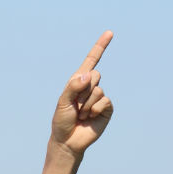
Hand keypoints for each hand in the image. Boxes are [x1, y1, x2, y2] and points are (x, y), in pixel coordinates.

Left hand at [51, 30, 113, 156]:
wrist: (68, 140)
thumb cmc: (62, 120)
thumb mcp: (63, 102)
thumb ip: (73, 86)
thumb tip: (89, 74)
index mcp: (78, 81)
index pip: (91, 61)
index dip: (101, 46)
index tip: (110, 33)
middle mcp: (91, 87)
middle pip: (94, 75)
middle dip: (82, 91)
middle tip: (75, 105)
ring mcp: (100, 97)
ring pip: (98, 90)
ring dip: (86, 103)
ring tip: (80, 114)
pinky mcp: (107, 109)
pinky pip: (105, 101)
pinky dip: (94, 109)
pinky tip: (89, 118)